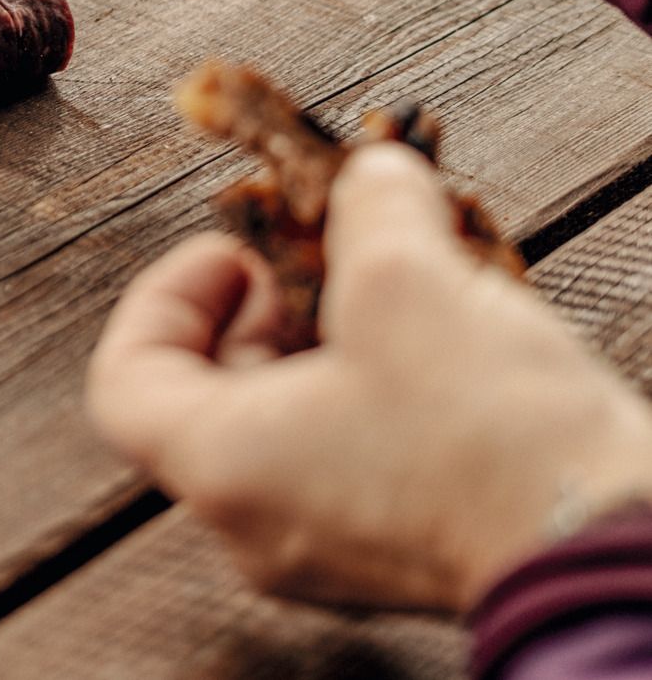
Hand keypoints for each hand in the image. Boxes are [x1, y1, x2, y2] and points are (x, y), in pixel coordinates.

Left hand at [88, 144, 651, 611]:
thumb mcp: (410, 280)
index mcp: (221, 466)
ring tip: (392, 290)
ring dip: (327, 347)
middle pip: (210, 399)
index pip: (125, 379)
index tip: (234, 251)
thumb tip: (370, 172)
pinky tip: (442, 345)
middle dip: (261, 312)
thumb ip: (369, 207)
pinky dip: (374, 396)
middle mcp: (256, 526)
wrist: (611, 546)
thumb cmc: (490, 434)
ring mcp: (330, 553)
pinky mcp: (403, 557)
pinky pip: (354, 463)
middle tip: (316, 262)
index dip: (166, 296)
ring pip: (290, 429)